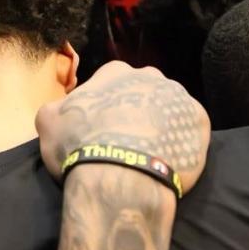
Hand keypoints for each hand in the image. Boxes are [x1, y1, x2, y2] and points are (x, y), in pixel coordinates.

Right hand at [36, 61, 209, 192]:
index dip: (105, 107)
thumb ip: (60, 107)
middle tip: (126, 141)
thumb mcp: (48, 122)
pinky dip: (181, 141)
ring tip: (149, 154)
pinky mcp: (200, 121)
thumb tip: (64, 109)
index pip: (111, 83)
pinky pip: (190, 129)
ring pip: (168, 109)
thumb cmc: (78, 146)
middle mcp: (149, 75)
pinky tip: (167, 160)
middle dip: (137, 111)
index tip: (101, 129)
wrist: (119, 178)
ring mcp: (178, 96)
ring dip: (160, 125)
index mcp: (114, 71)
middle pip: (144, 92)